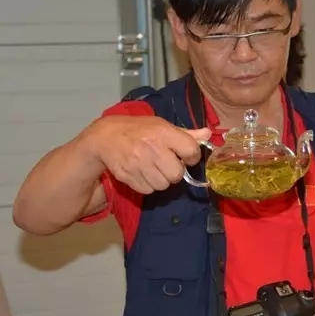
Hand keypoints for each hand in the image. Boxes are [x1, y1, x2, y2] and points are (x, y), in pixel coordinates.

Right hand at [85, 115, 210, 194]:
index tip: (185, 155)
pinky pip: (148, 190)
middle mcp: (152, 147)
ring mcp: (139, 163)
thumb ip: (186, 133)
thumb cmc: (139, 130)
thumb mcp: (162, 125)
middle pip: (177, 174)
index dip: (191, 156)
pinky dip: (148, 185)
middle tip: (165, 163)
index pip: (191, 150)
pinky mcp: (128, 176)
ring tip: (152, 167)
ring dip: (161, 179)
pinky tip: (142, 173)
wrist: (106, 137)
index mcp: (163, 132)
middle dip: (174, 171)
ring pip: (163, 185)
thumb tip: (208, 134)